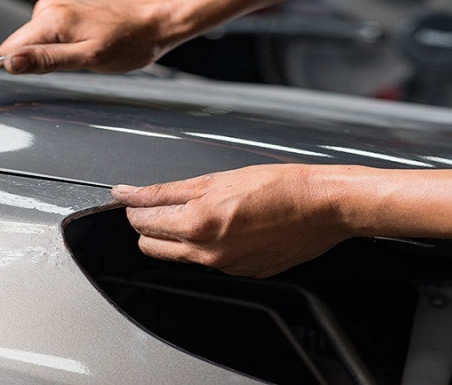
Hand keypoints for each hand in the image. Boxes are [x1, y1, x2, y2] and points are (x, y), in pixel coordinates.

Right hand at [0, 0, 169, 73]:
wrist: (152, 22)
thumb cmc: (128, 42)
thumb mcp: (88, 59)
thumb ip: (47, 60)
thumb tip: (11, 64)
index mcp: (51, 19)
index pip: (9, 50)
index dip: (25, 67)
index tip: (52, 69)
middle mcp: (48, 8)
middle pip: (20, 45)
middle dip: (41, 60)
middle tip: (75, 60)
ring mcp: (56, 6)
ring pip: (34, 41)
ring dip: (55, 53)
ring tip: (84, 50)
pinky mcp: (63, 9)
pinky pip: (47, 35)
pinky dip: (63, 44)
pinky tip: (85, 42)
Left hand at [111, 165, 349, 277]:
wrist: (322, 207)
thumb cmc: (279, 186)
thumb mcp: (216, 178)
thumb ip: (166, 190)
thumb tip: (130, 193)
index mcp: (198, 223)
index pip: (142, 221)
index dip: (134, 206)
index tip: (131, 197)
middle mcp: (207, 252)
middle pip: (151, 245)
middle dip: (147, 224)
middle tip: (160, 205)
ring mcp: (224, 266)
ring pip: (177, 256)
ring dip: (174, 236)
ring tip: (195, 212)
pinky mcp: (241, 273)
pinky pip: (207, 263)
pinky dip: (204, 246)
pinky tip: (223, 226)